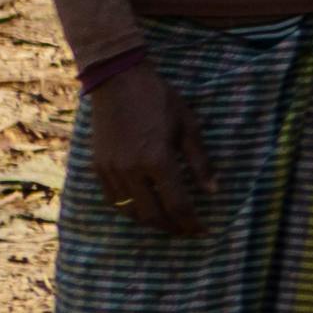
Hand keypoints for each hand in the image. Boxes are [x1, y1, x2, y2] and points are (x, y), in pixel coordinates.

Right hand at [80, 66, 209, 238]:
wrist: (118, 80)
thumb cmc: (159, 99)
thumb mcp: (188, 126)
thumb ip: (201, 162)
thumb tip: (214, 191)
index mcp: (157, 160)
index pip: (177, 205)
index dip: (192, 223)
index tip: (204, 231)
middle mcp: (131, 170)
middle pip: (153, 215)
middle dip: (173, 228)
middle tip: (188, 232)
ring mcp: (111, 170)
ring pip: (131, 212)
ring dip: (152, 222)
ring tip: (169, 224)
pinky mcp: (98, 167)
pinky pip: (113, 200)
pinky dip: (130, 210)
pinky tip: (144, 209)